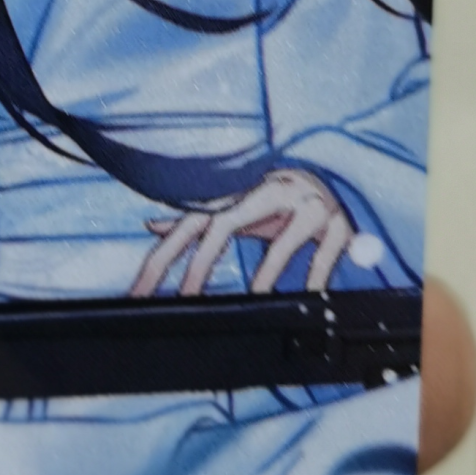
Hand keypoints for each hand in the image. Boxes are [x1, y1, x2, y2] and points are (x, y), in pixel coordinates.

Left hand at [131, 164, 354, 296]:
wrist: (332, 173)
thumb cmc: (273, 195)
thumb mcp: (233, 206)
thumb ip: (195, 218)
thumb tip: (149, 225)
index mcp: (233, 196)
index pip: (186, 228)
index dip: (159, 262)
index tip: (139, 294)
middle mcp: (264, 194)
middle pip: (222, 228)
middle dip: (197, 267)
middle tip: (183, 301)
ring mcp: (303, 205)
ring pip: (281, 242)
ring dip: (266, 273)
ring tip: (253, 300)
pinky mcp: (336, 223)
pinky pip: (325, 254)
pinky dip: (316, 277)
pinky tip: (308, 297)